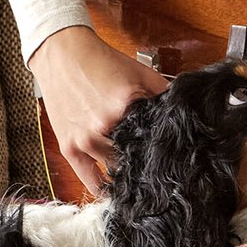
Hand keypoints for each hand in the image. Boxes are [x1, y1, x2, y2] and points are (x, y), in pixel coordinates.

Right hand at [28, 25, 167, 196]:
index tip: (169, 160)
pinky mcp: (68, 147)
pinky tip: (114, 191)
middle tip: (155, 169)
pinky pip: (89, 179)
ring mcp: (84, 140)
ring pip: (115, 170)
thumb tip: (184, 113)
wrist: (62, 55)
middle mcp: (103, 127)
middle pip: (135, 159)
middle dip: (145, 162)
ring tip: (137, 178)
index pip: (152, 142)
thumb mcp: (140, 72)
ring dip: (126, 174)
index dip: (162, 151)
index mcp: (124, 107)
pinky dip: (102, 187)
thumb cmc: (100, 62)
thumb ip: (163, 94)